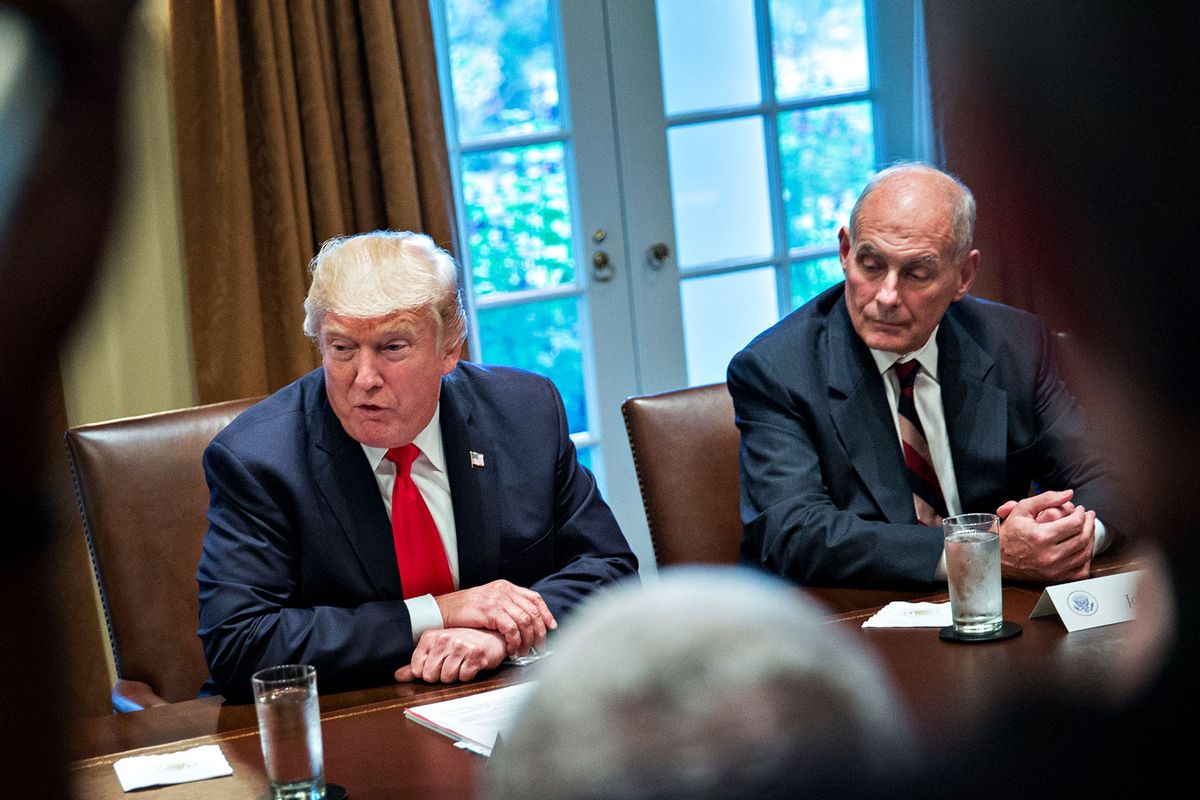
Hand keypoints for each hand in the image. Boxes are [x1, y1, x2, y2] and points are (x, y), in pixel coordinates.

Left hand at [394, 628, 506, 682]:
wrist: (491, 636)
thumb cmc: (463, 642)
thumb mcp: (437, 649)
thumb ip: (417, 663)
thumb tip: (399, 676)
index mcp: (431, 637)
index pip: (416, 669)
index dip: (426, 672)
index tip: (437, 665)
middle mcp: (444, 639)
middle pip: (431, 676)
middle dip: (441, 676)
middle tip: (451, 665)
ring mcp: (460, 647)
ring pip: (447, 678)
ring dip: (455, 676)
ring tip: (461, 664)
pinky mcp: (475, 655)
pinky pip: (464, 677)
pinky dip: (468, 675)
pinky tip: (470, 665)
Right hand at [435, 580, 555, 655]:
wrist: (444, 610)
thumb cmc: (465, 609)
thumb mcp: (490, 602)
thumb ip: (507, 606)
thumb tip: (525, 623)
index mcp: (507, 587)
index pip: (535, 598)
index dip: (546, 614)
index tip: (551, 627)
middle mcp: (505, 591)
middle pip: (533, 611)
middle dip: (540, 632)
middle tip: (540, 646)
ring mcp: (498, 600)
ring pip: (525, 621)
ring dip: (528, 640)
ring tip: (524, 652)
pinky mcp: (491, 612)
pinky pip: (511, 629)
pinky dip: (515, 642)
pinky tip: (512, 650)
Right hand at [996, 490, 1094, 582]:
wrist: (999, 558)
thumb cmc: (1009, 533)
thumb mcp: (1022, 510)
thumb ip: (1046, 498)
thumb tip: (1069, 494)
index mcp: (1041, 536)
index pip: (1075, 523)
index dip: (1081, 514)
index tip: (1080, 509)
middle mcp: (1049, 555)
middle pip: (1083, 537)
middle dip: (1089, 524)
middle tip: (1088, 517)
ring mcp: (1054, 569)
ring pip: (1085, 553)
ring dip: (1090, 539)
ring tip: (1087, 529)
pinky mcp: (1055, 578)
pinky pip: (1081, 571)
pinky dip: (1087, 559)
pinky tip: (1084, 548)